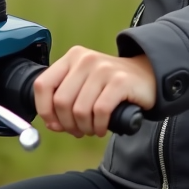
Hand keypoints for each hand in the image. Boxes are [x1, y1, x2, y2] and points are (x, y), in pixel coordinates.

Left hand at [32, 45, 155, 137]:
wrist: (146, 76)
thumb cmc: (110, 85)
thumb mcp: (84, 84)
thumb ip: (64, 100)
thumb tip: (52, 124)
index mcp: (71, 57)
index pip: (43, 85)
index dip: (44, 110)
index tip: (54, 124)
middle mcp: (85, 59)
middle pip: (61, 101)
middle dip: (67, 124)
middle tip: (78, 130)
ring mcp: (103, 69)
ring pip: (80, 110)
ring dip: (84, 128)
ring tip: (92, 129)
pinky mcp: (120, 81)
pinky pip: (100, 112)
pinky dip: (99, 126)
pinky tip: (102, 128)